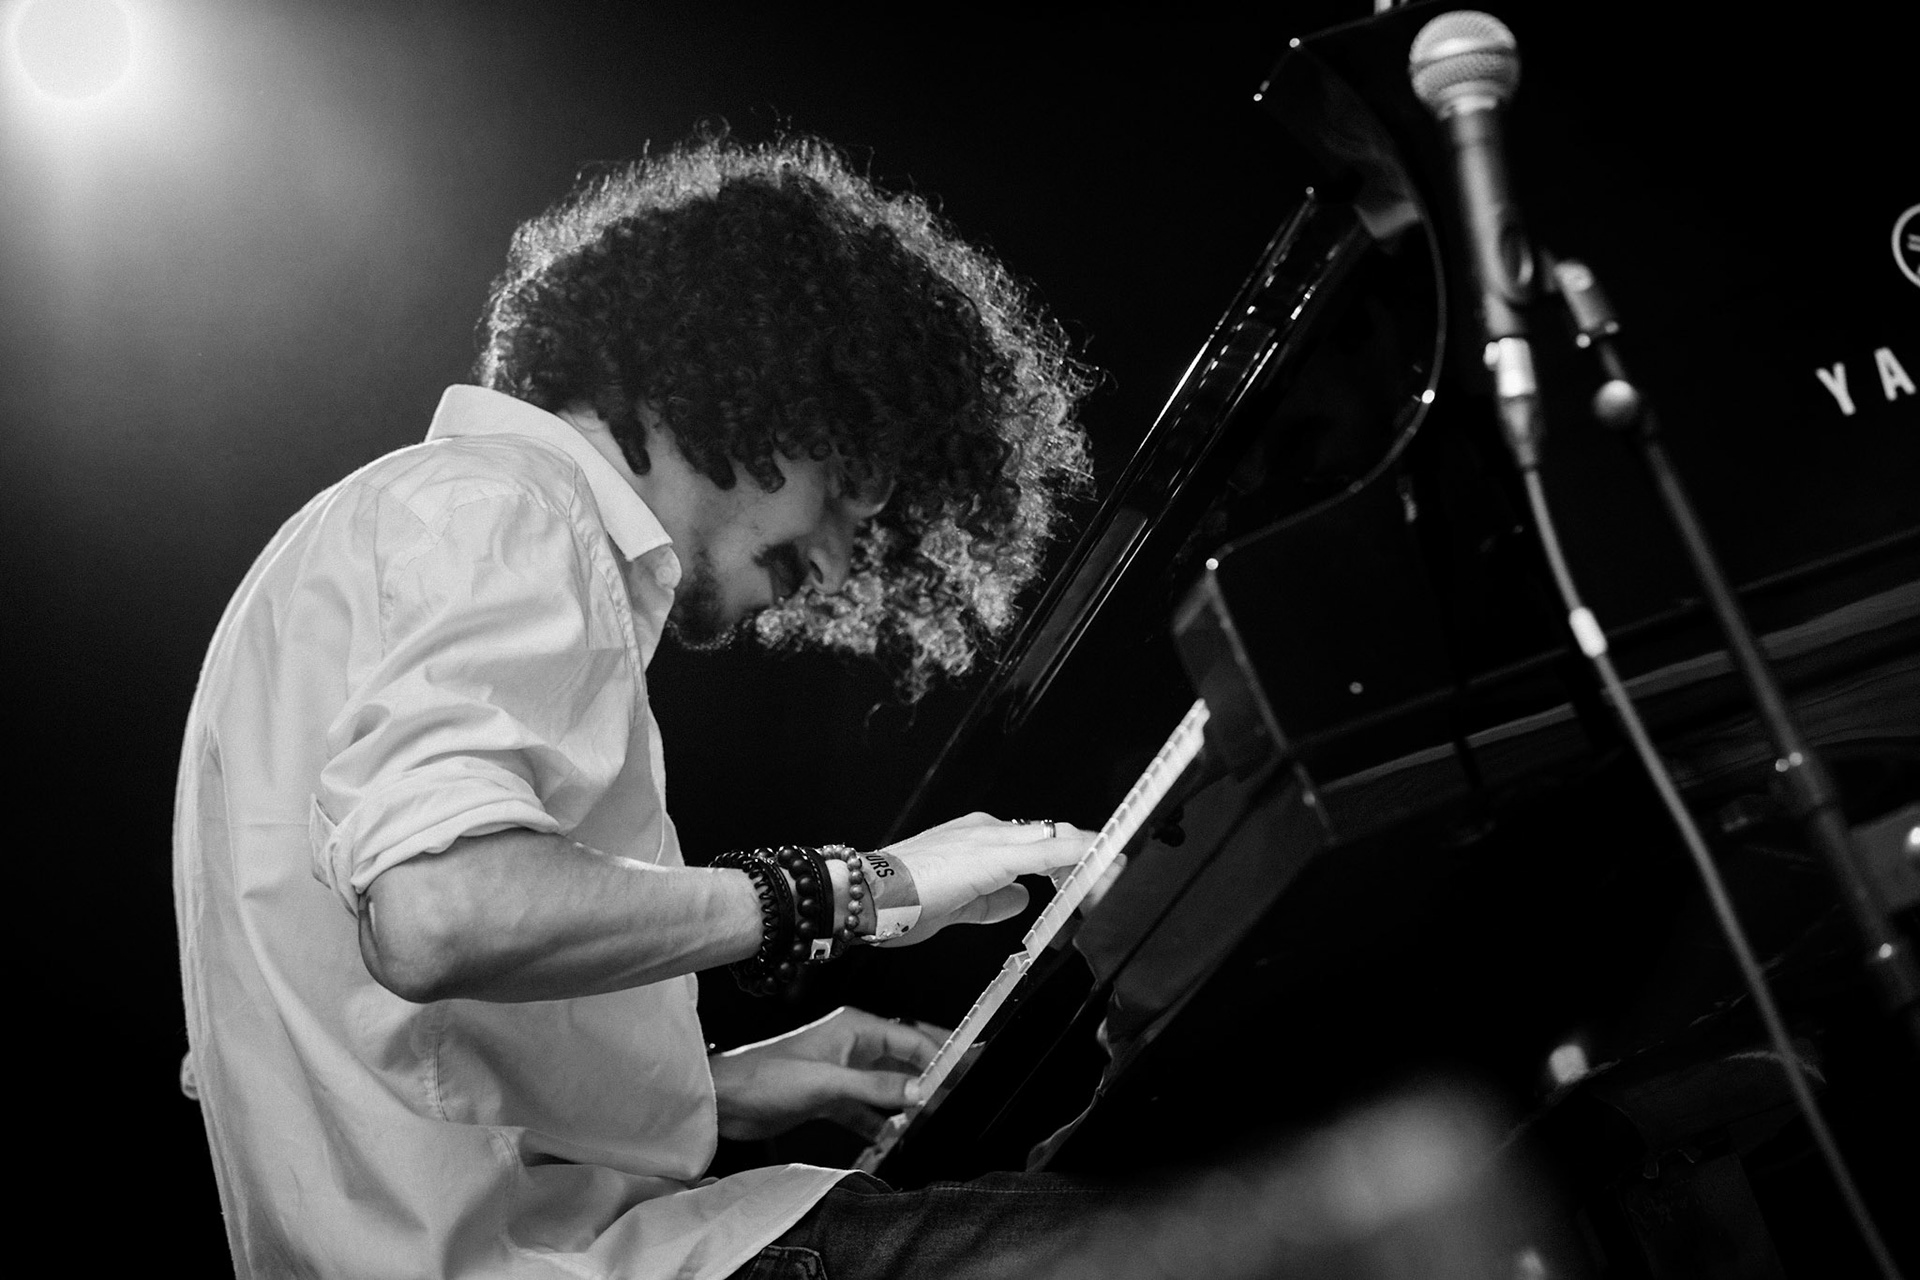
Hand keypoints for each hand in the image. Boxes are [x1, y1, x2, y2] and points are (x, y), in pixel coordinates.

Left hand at [708, 1006, 946, 1140]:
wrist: (725, 1100)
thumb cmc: (766, 1076)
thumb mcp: (827, 1083)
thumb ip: (875, 1088)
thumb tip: (920, 1092)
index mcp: (854, 1028)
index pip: (909, 1039)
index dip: (937, 1055)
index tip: (960, 1074)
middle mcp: (852, 1046)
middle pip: (902, 1062)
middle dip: (927, 1080)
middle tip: (953, 1096)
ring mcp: (842, 1072)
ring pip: (886, 1088)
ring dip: (903, 1105)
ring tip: (928, 1121)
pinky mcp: (830, 1097)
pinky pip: (866, 1109)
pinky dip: (879, 1122)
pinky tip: (891, 1136)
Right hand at [872, 812, 1093, 945]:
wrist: (866, 894)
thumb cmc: (898, 902)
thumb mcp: (957, 905)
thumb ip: (992, 901)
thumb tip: (1020, 899)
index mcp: (977, 839)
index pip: (1036, 844)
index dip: (1068, 860)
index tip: (1093, 875)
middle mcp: (987, 830)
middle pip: (1054, 838)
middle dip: (1087, 859)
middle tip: (1110, 881)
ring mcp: (992, 838)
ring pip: (1057, 840)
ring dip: (1090, 860)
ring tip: (1113, 876)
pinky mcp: (996, 854)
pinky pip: (1050, 853)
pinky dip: (1081, 859)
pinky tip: (1101, 867)